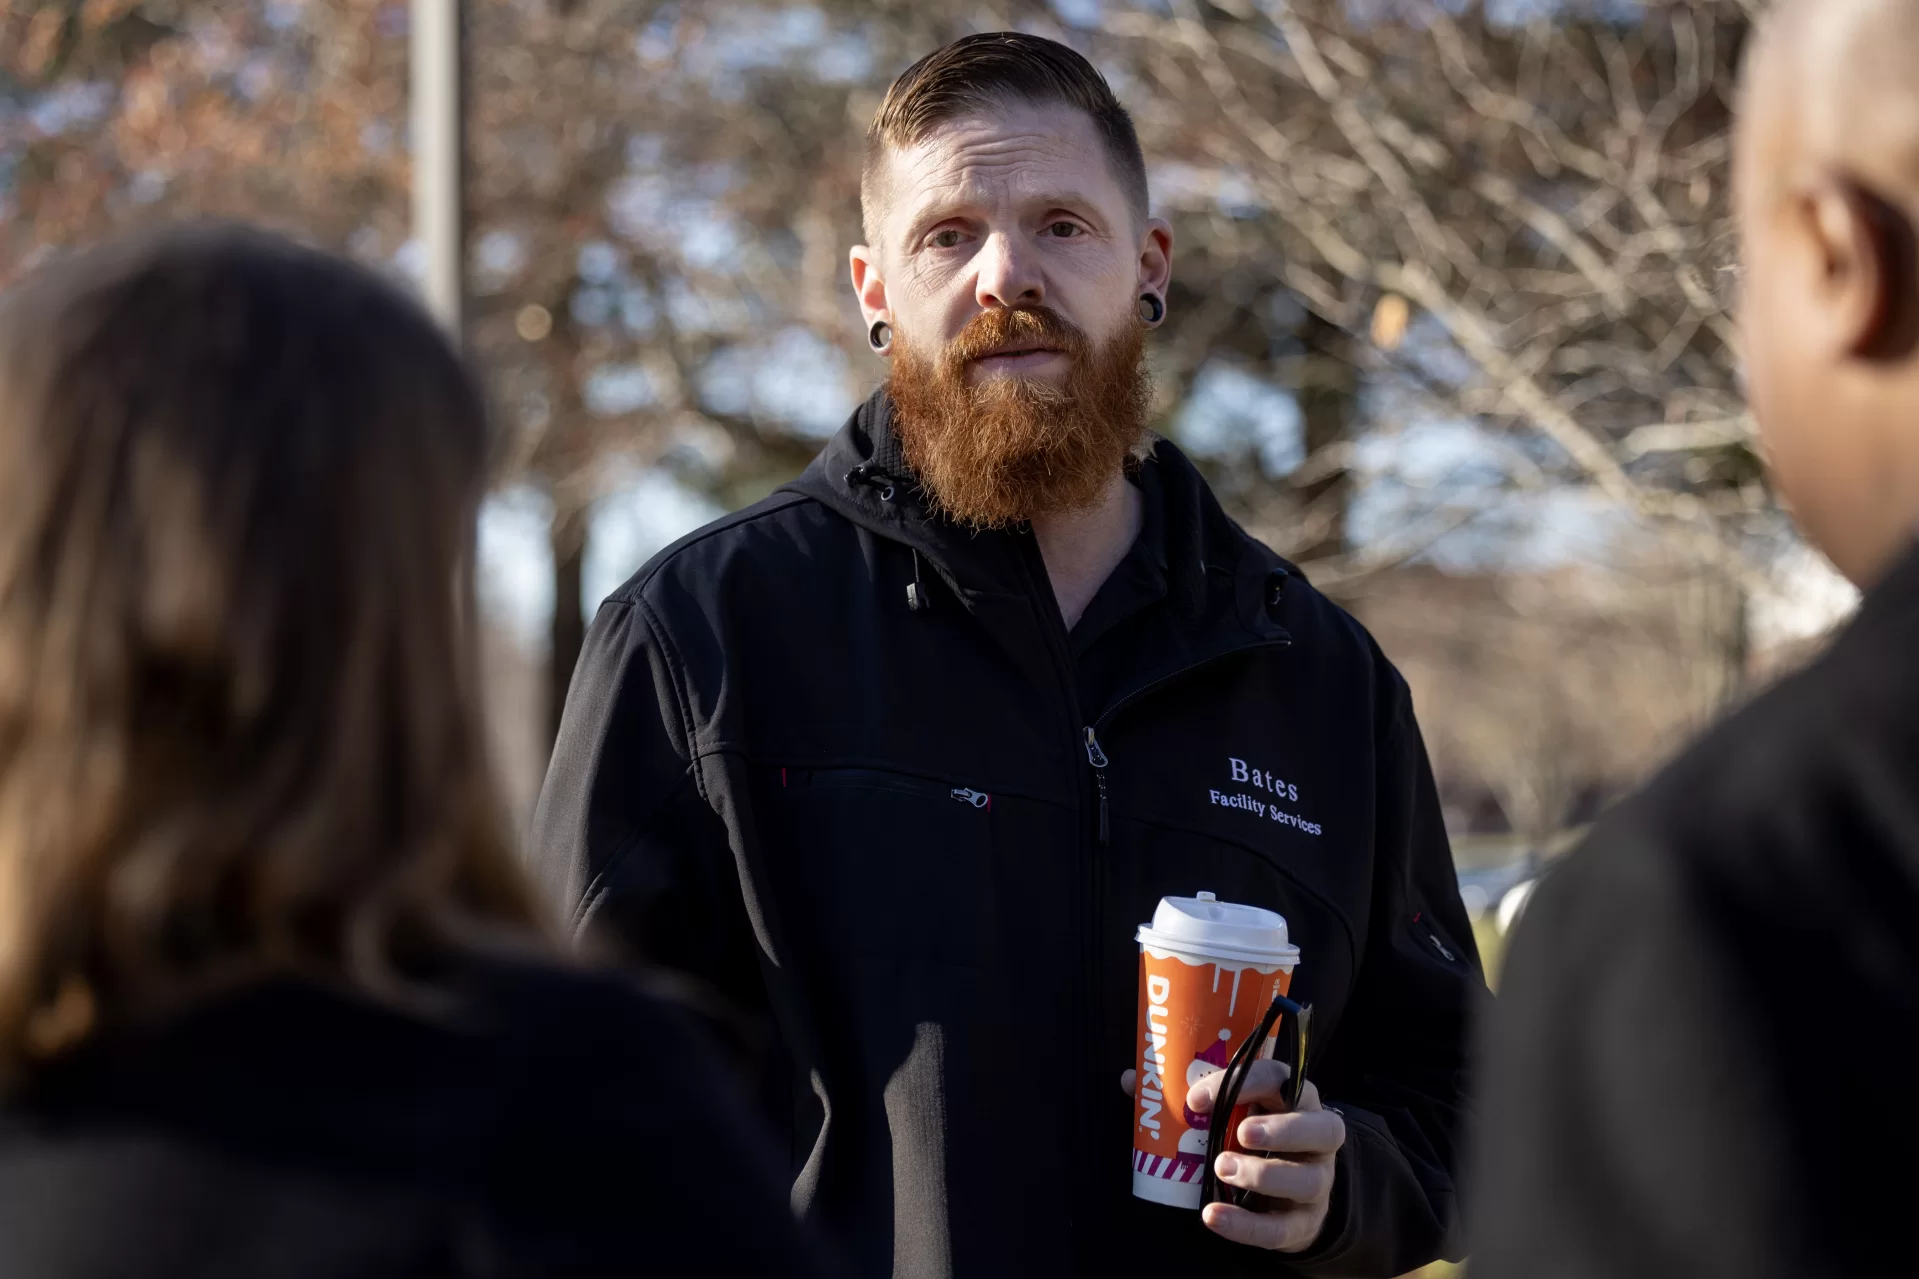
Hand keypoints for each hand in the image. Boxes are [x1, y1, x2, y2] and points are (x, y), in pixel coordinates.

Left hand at [1119, 1061, 1344, 1251]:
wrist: (1285, 1196)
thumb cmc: (1250, 1139)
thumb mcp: (1226, 1112)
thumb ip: (1182, 1095)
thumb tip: (1130, 1080)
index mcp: (1294, 1099)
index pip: (1279, 1079)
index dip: (1244, 1083)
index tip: (1196, 1099)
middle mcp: (1317, 1137)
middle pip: (1322, 1128)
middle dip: (1281, 1130)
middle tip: (1242, 1133)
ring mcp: (1317, 1181)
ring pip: (1308, 1179)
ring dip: (1264, 1175)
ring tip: (1221, 1170)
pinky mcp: (1305, 1222)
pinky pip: (1282, 1228)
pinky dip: (1246, 1226)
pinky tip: (1214, 1216)